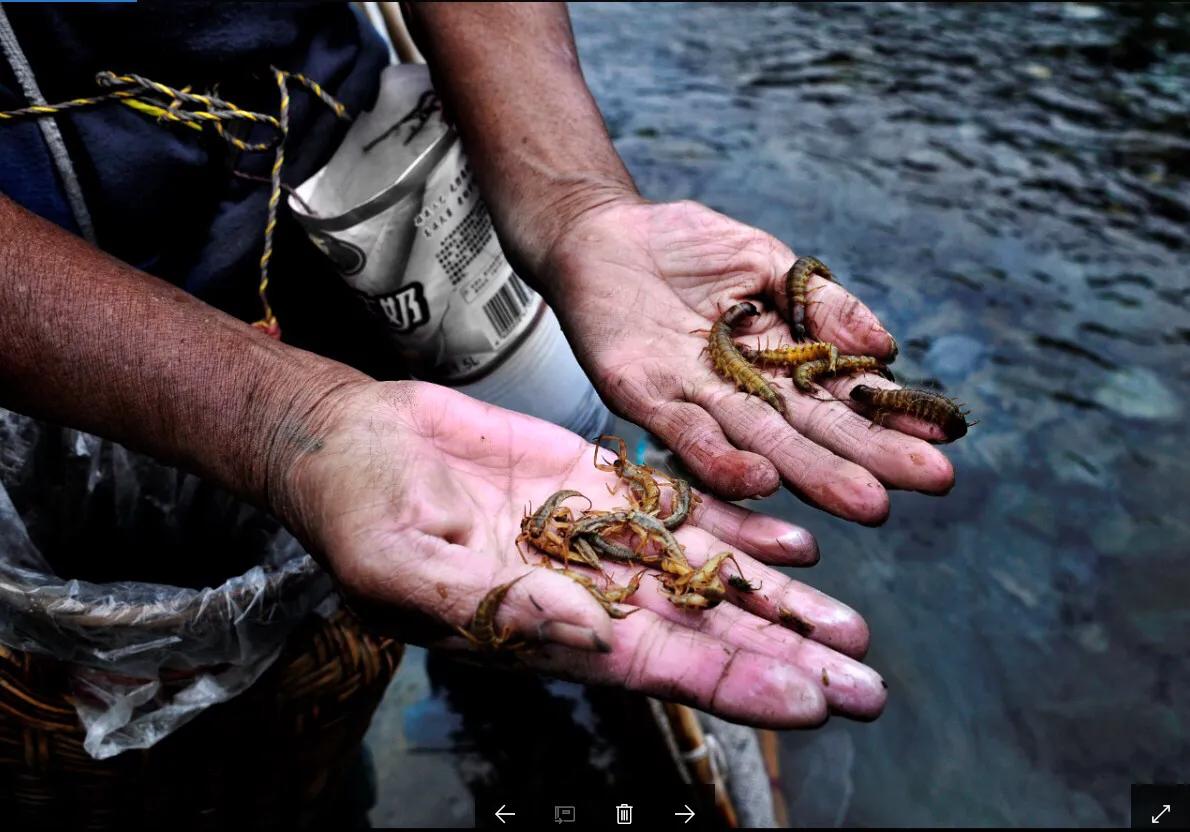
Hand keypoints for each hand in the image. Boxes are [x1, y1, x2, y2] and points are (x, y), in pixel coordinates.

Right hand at [279, 379, 885, 727]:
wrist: (355, 446)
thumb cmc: (358, 515)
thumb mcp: (408, 567)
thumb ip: (496, 604)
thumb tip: (585, 633)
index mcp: (545, 626)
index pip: (659, 665)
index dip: (737, 683)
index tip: (813, 702)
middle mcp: (586, 591)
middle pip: (703, 630)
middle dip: (784, 657)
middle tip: (868, 683)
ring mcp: (597, 536)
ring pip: (706, 572)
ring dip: (778, 600)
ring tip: (851, 624)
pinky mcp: (596, 482)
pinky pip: (681, 506)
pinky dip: (738, 524)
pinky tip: (794, 542)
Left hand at [541, 198, 954, 522]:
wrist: (600, 232)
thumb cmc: (684, 246)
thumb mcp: (766, 262)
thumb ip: (821, 303)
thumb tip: (888, 347)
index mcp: (778, 361)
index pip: (842, 396)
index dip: (890, 417)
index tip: (943, 440)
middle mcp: (743, 392)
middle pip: (812, 431)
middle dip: (869, 459)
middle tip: (929, 485)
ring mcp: (695, 398)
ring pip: (760, 442)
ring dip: (811, 474)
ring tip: (867, 501)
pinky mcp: (644, 396)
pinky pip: (685, 432)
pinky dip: (721, 458)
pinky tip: (763, 480)